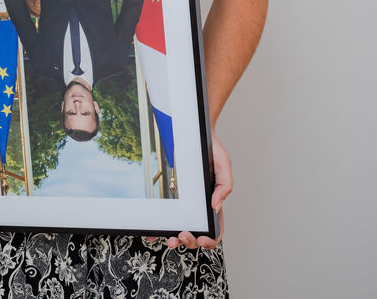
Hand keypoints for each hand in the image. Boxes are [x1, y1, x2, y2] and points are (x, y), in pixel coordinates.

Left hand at [145, 133, 230, 249]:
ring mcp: (185, 203)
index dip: (210, 240)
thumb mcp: (224, 165)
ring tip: (170, 239)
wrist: (193, 135)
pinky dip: (159, 226)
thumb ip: (225, 186)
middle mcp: (199, 207)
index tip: (202, 239)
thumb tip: (216, 206)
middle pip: (196, 234)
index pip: (215, 229)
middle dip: (189, 241)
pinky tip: (152, 232)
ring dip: (176, 239)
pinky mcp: (172, 197)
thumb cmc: (211, 151)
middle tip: (182, 236)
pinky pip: (166, 215)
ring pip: (180, 229)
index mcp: (213, 202)